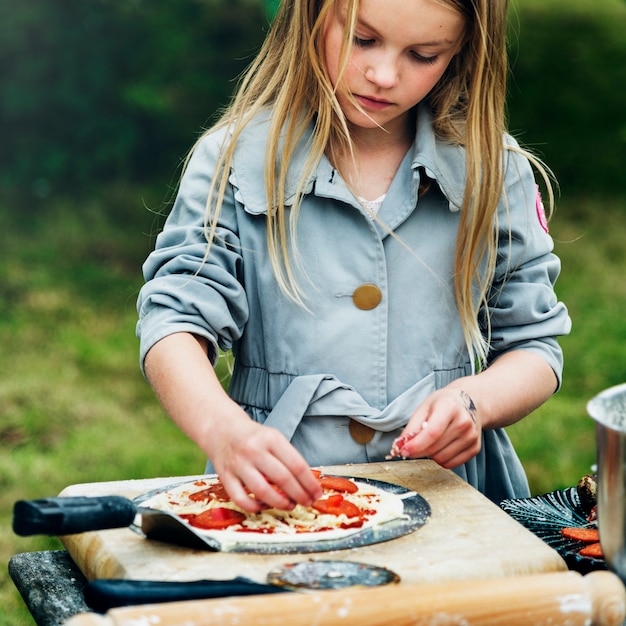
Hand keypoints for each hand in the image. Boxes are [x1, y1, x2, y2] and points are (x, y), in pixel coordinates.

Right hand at [208, 418, 322, 512]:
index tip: (317, 492)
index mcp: (271, 439)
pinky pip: (241, 499)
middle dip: (300, 495)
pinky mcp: (225, 476)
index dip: (310, 483)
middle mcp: (254, 450)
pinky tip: (264, 506)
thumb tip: (307, 483)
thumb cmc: (253, 437)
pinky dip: (255, 507)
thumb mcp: (274, 438)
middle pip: (282, 478)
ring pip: (262, 491)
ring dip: (280, 503)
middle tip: (308, 502)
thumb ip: (288, 457)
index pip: (296, 464)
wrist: (222, 429)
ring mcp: (238, 464)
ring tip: (290, 505)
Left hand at [390, 388, 480, 468]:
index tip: (403, 450)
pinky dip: (441, 459)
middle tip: (413, 444)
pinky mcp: (475, 448)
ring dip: (430, 455)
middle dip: (419, 450)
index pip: (432, 432)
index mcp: (450, 407)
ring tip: (432, 441)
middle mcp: (464, 422)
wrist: (470, 402)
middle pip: (435, 448)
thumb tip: (402, 446)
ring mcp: (471, 436)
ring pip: (441, 459)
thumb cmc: (444, 403)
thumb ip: (412, 426)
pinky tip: (441, 446)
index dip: (416, 445)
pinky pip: (451, 464)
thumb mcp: (424, 406)